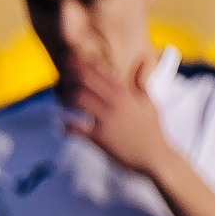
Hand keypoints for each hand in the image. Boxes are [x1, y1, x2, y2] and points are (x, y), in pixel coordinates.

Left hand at [64, 57, 172, 177]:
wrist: (154, 156)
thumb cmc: (151, 129)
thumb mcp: (149, 102)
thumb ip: (141, 81)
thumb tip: (143, 58)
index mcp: (124, 92)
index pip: (99, 70)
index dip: (80, 64)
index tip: (69, 64)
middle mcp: (115, 102)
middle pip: (84, 79)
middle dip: (68, 77)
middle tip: (60, 82)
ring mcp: (106, 119)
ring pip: (76, 98)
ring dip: (64, 98)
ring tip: (61, 102)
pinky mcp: (99, 137)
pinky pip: (75, 127)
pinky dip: (66, 125)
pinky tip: (64, 124)